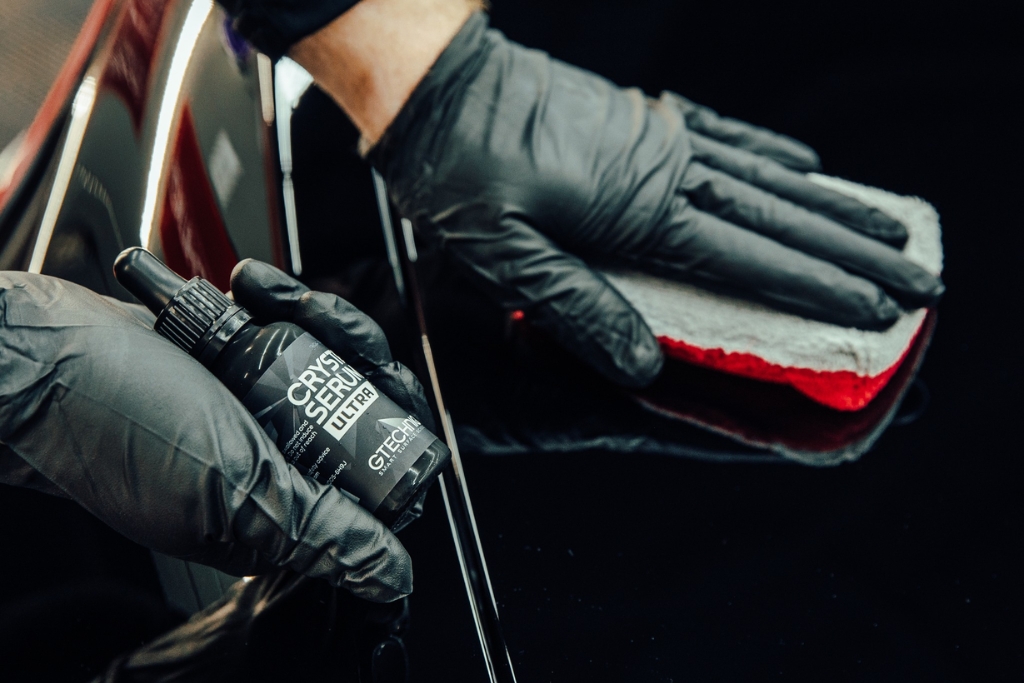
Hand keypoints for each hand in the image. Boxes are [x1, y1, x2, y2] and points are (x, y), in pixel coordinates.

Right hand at [0, 272, 410, 601]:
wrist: (36, 352)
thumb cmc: (120, 423)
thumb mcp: (235, 489)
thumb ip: (320, 530)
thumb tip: (390, 574)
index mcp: (274, 512)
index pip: (370, 476)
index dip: (392, 427)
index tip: (386, 388)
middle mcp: (265, 464)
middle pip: (357, 407)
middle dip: (356, 357)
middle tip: (331, 330)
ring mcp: (247, 410)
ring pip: (325, 360)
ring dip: (314, 318)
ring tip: (271, 295)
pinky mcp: (227, 362)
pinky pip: (281, 329)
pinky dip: (277, 302)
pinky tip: (249, 286)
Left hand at [366, 13, 943, 386]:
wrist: (439, 85)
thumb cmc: (462, 168)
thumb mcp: (507, 257)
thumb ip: (580, 307)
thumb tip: (643, 362)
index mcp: (638, 213)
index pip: (748, 262)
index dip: (815, 290)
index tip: (873, 308)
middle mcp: (665, 171)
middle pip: (778, 219)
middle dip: (851, 254)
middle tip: (913, 276)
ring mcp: (659, 139)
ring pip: (766, 177)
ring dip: (830, 207)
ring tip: (885, 225)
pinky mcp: (641, 120)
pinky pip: (725, 134)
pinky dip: (771, 151)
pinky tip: (804, 163)